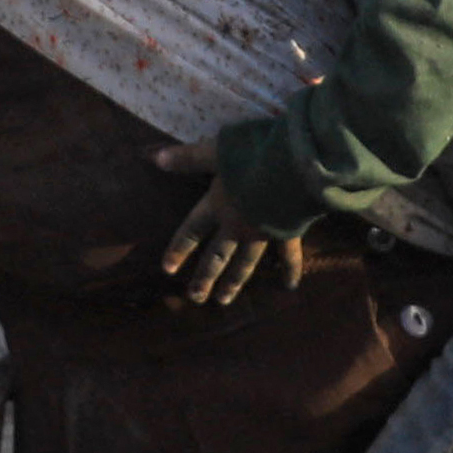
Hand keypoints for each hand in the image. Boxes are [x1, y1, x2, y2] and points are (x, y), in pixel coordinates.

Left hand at [149, 144, 299, 307]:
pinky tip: (289, 286)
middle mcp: (237, 225)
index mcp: (218, 205)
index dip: (179, 249)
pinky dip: (290, 270)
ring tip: (224, 301)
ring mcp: (263, 233)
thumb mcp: (217, 152)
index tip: (168, 270)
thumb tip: (156, 159)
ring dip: (234, 282)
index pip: (192, 230)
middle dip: (205, 277)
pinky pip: (288, 255)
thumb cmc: (254, 156)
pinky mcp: (288, 232)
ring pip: (245, 263)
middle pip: (217, 256)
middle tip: (195, 298)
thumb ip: (189, 158)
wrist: (295, 167)